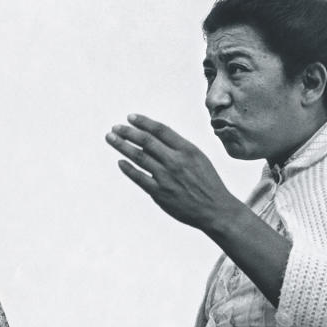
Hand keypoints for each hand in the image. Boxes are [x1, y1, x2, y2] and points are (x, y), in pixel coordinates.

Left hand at [106, 113, 245, 232]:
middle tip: (115, 127)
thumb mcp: (198, 158)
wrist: (216, 210)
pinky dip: (128, 169)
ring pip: (139, 157)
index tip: (130, 117)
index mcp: (187, 150)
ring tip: (111, 138)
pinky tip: (120, 162)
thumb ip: (177, 147)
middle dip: (128, 132)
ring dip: (122, 146)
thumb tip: (153, 138)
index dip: (144, 122)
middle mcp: (176, 161)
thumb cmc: (207, 182)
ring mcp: (166, 177)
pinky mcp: (160, 193)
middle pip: (146, 141)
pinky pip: (139, 178)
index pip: (161, 130)